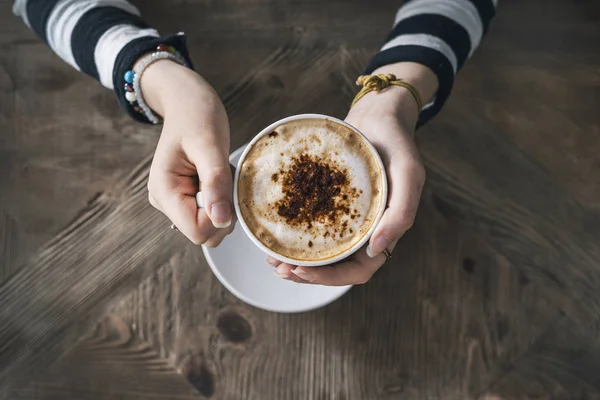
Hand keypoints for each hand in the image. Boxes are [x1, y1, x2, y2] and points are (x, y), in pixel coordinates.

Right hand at [143, 60, 234, 245]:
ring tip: (217, 173)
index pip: (197, 231)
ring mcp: (174, 200)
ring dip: (224, 203)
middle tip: (222, 178)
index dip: (219, 217)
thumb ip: (215, 183)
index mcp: (164, 191)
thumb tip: (221, 220)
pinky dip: (221, 198)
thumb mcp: (210, 146)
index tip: (224, 188)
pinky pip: (211, 212)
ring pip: (210, 225)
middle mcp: (165, 201)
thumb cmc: (197, 116)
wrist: (187, 100)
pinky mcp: (186, 197)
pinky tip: (215, 176)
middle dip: (223, 211)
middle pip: (204, 233)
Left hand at [269, 62, 437, 284]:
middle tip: (279, 268)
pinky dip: (294, 235)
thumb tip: (375, 251)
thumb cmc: (397, 142)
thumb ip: (401, 213)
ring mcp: (345, 218)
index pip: (359, 269)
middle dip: (306, 273)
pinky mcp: (329, 203)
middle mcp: (363, 230)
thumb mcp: (408, 173)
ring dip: (297, 260)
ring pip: (321, 252)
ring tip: (272, 259)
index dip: (330, 278)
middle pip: (335, 267)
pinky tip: (275, 233)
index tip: (301, 271)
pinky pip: (311, 226)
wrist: (378, 115)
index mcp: (384, 231)